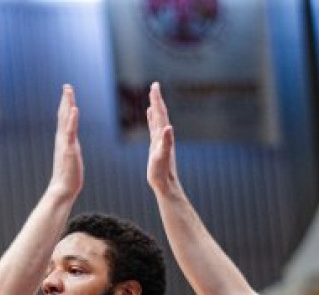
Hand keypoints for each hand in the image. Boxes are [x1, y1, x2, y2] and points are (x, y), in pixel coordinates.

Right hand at [49, 85, 82, 201]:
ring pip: (66, 120)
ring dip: (67, 104)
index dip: (65, 106)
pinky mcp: (69, 149)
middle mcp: (62, 139)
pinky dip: (72, 120)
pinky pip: (70, 132)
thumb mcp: (70, 159)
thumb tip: (71, 148)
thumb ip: (70, 151)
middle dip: (65, 100)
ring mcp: (65, 143)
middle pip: (63, 115)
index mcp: (63, 141)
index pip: (64, 120)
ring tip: (68, 91)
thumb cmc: (68, 178)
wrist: (63, 189)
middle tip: (67, 86)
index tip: (67, 93)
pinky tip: (74, 109)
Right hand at [146, 82, 179, 197]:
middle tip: (154, 85)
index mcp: (163, 135)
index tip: (155, 86)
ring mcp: (159, 140)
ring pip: (157, 119)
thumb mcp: (162, 156)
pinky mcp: (155, 146)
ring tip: (152, 96)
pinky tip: (149, 114)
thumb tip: (168, 127)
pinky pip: (153, 128)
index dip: (157, 100)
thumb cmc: (162, 173)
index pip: (160, 114)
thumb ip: (166, 142)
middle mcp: (163, 135)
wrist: (165, 184)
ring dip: (154, 108)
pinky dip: (151, 119)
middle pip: (159, 113)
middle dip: (156, 99)